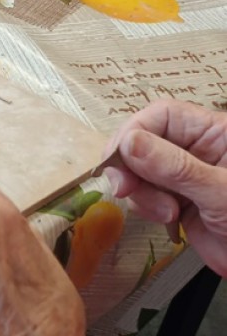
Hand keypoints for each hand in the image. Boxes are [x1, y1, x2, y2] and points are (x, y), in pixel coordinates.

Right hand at [103, 99, 226, 273]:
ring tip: (166, 213)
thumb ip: (177, 167)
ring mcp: (187, 178)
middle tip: (124, 188)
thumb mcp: (221, 192)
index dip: (136, 131)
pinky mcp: (179, 203)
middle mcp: (199, 150)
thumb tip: (131, 143)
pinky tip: (167, 219)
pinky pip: (147, 195)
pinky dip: (146, 207)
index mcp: (216, 133)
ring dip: (141, 192)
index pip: (163, 116)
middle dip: (131, 165)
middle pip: (145, 141)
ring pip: (141, 170)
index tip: (120, 159)